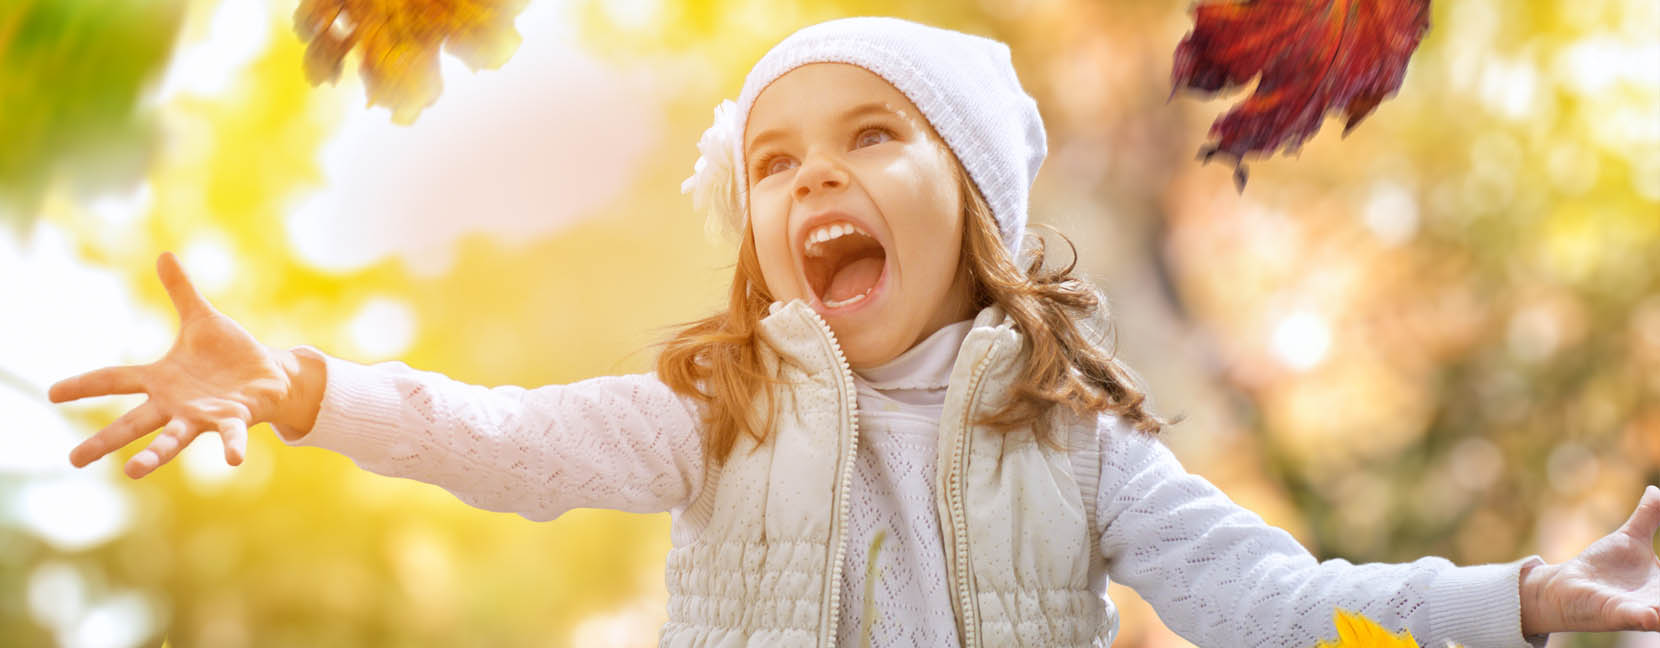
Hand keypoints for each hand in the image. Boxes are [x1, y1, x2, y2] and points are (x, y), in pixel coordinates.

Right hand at [49, 252, 295, 478]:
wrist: (270, 375)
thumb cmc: (231, 354)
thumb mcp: (203, 318)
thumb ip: (182, 292)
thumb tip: (164, 255)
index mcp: (162, 379)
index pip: (115, 380)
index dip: (84, 385)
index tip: (51, 393)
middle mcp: (176, 404)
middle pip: (133, 423)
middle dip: (104, 441)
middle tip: (73, 460)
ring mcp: (203, 415)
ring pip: (173, 438)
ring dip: (155, 455)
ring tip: (133, 471)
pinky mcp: (235, 419)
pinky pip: (231, 434)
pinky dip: (232, 446)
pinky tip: (233, 460)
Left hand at [1520, 485, 1659, 634]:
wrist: (1564, 586)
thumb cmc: (1601, 567)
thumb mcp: (1629, 539)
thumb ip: (1649, 518)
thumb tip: (1656, 490)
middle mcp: (1658, 600)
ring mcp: (1641, 610)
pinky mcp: (1618, 614)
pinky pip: (1637, 619)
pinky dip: (1647, 618)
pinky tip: (1652, 615)